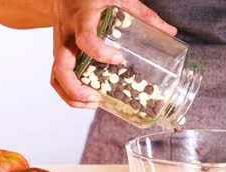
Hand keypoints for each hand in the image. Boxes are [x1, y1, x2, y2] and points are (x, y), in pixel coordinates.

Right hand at [50, 0, 176, 107]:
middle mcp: (66, 35)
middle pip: (60, 68)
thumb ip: (144, 14)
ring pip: (55, 76)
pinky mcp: (61, 53)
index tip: (119, 59)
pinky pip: (57, 76)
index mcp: (82, 18)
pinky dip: (70, 91)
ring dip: (71, 95)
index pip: (85, 39)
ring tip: (94, 102)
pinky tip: (88, 96)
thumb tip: (171, 32)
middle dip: (76, 89)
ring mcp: (60, 45)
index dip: (100, 53)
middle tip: (97, 98)